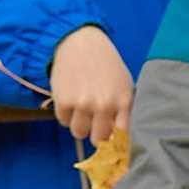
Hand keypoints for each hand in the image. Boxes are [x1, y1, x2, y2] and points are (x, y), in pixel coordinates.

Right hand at [50, 26, 132, 150]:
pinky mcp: (63, 100)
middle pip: (99, 140)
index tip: (113, 146)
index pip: (123, 137)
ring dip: (79, 125)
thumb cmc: (105, 64)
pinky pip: (63, 121)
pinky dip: (65, 114)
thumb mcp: (123, 84)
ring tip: (81, 110)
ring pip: (79, 133)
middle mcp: (104, 105)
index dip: (117, 145)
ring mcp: (83, 103)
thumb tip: (123, 139)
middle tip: (94, 124)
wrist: (80, 42)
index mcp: (123, 101)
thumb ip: (124, 109)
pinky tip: (70, 99)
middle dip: (96, 134)